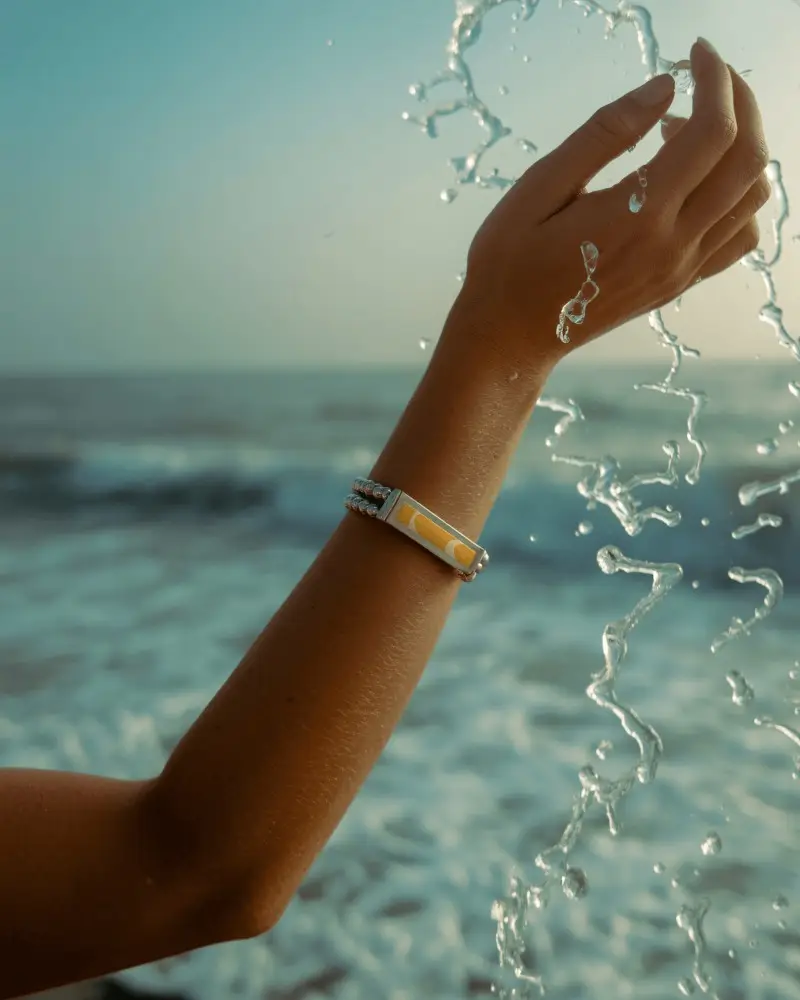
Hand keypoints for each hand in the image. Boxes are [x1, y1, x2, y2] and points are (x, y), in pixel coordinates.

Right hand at [453, 38, 769, 372]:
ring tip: (684, 134)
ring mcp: (680, 269)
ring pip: (752, 197)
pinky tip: (696, 183)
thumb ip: (603, 135)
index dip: (715, 79)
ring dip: (738, 149)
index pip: (713, 130)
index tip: (693, 54)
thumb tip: (663, 88)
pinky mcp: (677, 284)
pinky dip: (737, 197)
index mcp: (638, 215)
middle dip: (739, 102)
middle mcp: (672, 244)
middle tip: (705, 79)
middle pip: (748, 158)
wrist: (509, 337)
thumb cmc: (509, 263)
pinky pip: (738, 237)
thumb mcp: (538, 188)